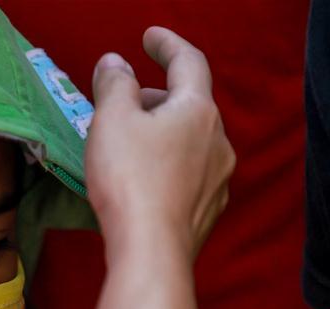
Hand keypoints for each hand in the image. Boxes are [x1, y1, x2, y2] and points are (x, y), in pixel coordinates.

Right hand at [84, 27, 235, 263]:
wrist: (150, 249)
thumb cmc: (129, 178)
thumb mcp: (111, 121)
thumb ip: (114, 86)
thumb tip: (115, 64)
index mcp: (197, 111)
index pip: (188, 62)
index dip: (166, 44)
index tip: (148, 38)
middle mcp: (218, 141)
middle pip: (188, 105)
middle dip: (156, 98)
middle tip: (122, 105)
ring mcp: (218, 179)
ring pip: (189, 142)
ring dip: (162, 134)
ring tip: (128, 145)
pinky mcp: (207, 211)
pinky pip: (187, 175)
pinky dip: (166, 166)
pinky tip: (143, 181)